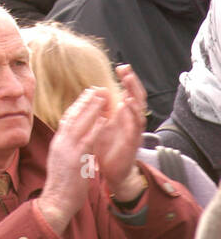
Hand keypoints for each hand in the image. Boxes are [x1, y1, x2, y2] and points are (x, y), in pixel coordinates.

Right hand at [37, 87, 107, 233]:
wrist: (55, 201)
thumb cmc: (61, 186)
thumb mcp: (61, 162)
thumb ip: (68, 150)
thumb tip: (75, 143)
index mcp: (58, 143)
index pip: (68, 119)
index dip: (78, 105)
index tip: (86, 95)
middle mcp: (61, 142)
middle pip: (74, 116)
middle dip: (85, 101)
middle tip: (96, 89)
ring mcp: (68, 149)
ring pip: (81, 123)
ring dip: (93, 108)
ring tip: (102, 97)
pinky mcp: (76, 159)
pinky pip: (88, 139)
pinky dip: (96, 128)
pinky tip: (104, 120)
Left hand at [93, 65, 147, 197]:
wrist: (112, 172)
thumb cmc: (106, 147)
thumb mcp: (101, 123)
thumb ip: (102, 108)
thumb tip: (99, 90)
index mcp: (124, 115)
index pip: (129, 92)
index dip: (127, 80)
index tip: (121, 67)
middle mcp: (131, 121)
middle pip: (137, 98)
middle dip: (133, 84)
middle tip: (126, 70)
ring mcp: (134, 132)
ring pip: (139, 112)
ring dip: (134, 98)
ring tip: (128, 86)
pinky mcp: (132, 143)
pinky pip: (135, 128)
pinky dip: (133, 117)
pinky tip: (128, 106)